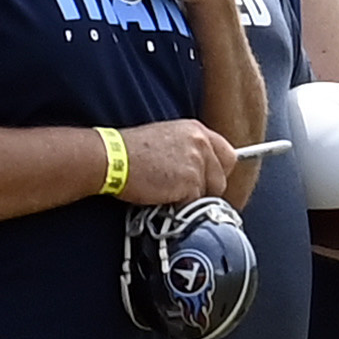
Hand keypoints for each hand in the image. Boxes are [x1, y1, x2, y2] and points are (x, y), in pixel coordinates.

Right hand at [109, 116, 240, 209]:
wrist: (111, 158)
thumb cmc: (129, 152)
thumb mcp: (166, 140)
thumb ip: (188, 152)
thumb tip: (199, 173)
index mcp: (197, 130)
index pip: (227, 155)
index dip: (217, 173)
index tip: (207, 183)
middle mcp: (201, 143)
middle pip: (221, 178)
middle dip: (206, 191)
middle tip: (183, 195)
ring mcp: (197, 162)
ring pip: (209, 194)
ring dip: (190, 200)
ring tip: (167, 195)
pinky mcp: (190, 182)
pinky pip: (193, 205)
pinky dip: (179, 208)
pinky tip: (162, 199)